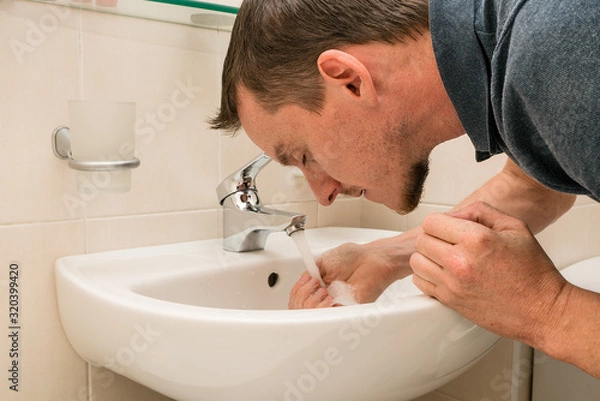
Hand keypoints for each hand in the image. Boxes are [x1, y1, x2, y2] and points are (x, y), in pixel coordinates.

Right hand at [289, 237, 412, 308]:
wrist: (371, 258)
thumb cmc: (352, 257)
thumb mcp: (322, 262)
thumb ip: (309, 274)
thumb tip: (299, 284)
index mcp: (319, 287)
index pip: (300, 298)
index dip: (297, 293)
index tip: (306, 280)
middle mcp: (326, 298)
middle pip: (302, 310)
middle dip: (302, 297)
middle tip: (314, 284)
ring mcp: (336, 304)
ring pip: (314, 316)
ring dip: (312, 303)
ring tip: (323, 291)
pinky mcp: (348, 309)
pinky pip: (331, 317)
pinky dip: (325, 309)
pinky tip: (328, 298)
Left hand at [410, 201, 570, 342]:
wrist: (542, 310)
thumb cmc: (532, 271)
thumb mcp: (514, 227)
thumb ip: (480, 211)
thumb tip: (453, 214)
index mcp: (476, 239)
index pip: (431, 222)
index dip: (440, 222)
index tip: (450, 228)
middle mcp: (460, 261)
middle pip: (421, 240)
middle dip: (433, 238)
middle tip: (449, 243)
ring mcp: (452, 283)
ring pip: (417, 261)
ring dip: (428, 257)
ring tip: (445, 258)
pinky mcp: (449, 301)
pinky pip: (420, 282)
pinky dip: (427, 276)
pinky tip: (444, 274)